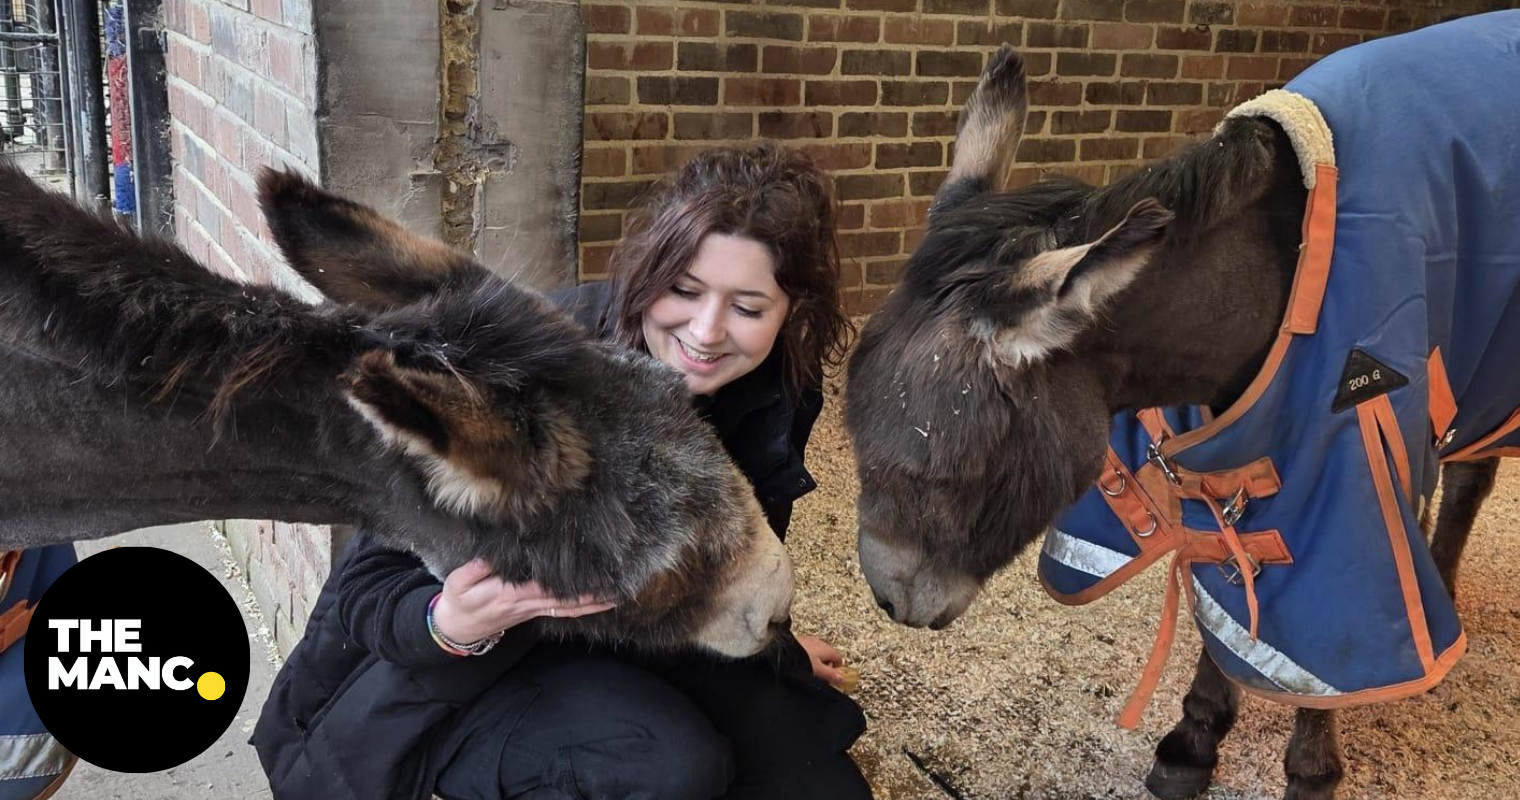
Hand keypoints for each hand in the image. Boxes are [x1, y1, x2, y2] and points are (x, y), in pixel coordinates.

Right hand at [431, 559, 615, 643]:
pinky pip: (563, 612)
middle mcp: (526, 604)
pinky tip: (599, 602)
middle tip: (617, 584)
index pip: (543, 586)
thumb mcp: (458, 583)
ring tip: (618, 595)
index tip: (588, 569)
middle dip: (591, 594)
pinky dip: (583, 608)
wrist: (458, 628)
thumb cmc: (459, 602)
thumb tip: (493, 556)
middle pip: (565, 600)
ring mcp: (532, 610)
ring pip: (569, 608)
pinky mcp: (534, 612)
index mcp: (509, 594)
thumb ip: (476, 569)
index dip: (566, 579)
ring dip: (593, 604)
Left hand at [796, 633, 847, 687]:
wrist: (782, 651)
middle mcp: (820, 642)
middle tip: (819, 676)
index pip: (839, 658)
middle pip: (829, 655)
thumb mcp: (818, 671)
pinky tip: (799, 664)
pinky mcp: (800, 641)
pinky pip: (808, 650)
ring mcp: (810, 640)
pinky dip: (807, 657)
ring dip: (816, 662)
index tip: (832, 677)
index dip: (837, 669)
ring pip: (818, 653)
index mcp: (827, 649)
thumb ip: (831, 675)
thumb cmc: (800, 659)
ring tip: (808, 671)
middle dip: (826, 666)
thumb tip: (842, 679)